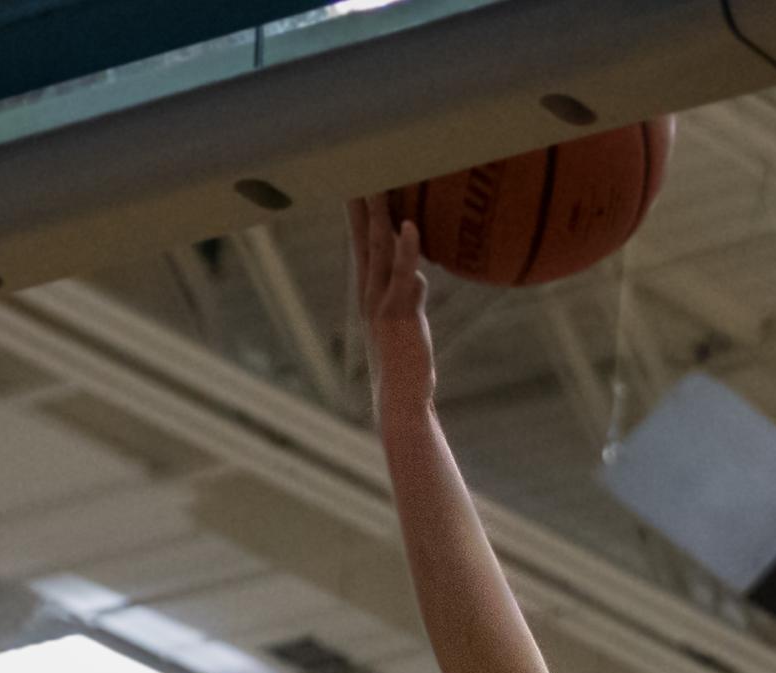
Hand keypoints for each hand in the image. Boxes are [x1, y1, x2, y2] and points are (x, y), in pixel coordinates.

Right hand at [350, 196, 435, 423]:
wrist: (401, 403)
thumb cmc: (406, 365)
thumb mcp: (407, 322)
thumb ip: (410, 294)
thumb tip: (419, 275)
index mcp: (369, 296)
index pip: (362, 245)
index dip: (358, 214)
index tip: (356, 182)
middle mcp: (370, 296)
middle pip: (363, 239)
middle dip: (360, 204)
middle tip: (358, 167)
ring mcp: (382, 305)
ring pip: (379, 251)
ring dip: (379, 215)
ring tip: (380, 184)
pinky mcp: (399, 316)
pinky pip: (403, 276)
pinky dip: (407, 249)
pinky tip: (410, 226)